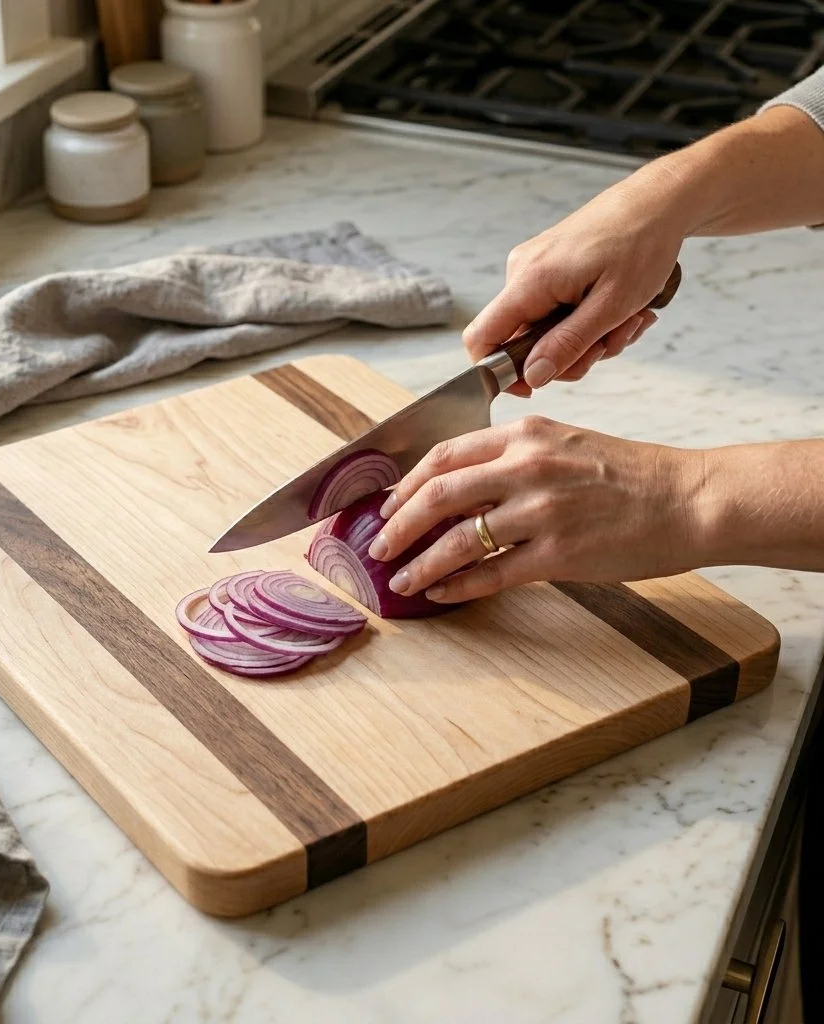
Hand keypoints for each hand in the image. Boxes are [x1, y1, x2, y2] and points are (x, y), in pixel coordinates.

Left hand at [368, 416, 706, 602]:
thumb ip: (513, 459)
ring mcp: (543, 511)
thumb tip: (460, 492)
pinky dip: (457, 586)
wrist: (691, 498)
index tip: (387, 505)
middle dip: (397, 525)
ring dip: (421, 564)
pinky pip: (491, 574)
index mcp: (526, 434)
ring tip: (400, 581)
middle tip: (378, 547)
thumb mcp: (566, 444)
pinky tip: (440, 593)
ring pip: (458, 540)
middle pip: (438, 495)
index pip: (444, 454)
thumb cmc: (631, 474)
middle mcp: (528, 466)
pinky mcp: (560, 554)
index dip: (406, 483)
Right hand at [463, 176, 685, 394]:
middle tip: (609, 343)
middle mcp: (522, 272)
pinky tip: (619, 310)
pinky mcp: (549, 268)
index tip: (534, 385)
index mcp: (529, 280)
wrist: (659, 201)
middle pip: (521, 342)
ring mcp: (534, 269)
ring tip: (626, 320)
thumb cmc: (642, 243)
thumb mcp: (611, 306)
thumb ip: (567, 345)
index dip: (498, 371)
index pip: (481, 338)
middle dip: (568, 354)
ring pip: (545, 331)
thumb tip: (532, 376)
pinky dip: (587, 320)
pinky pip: (556, 312)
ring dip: (587, 338)